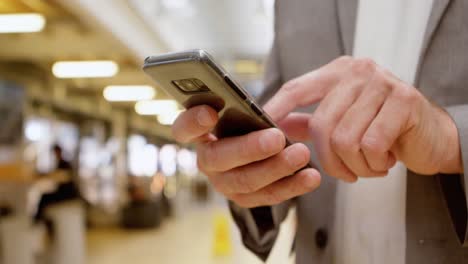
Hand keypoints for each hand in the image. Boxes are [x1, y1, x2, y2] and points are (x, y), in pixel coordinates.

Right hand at [171, 105, 320, 207]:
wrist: (267, 148)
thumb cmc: (252, 122)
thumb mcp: (250, 107)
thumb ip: (250, 105)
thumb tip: (270, 115)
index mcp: (201, 132)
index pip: (184, 128)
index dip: (192, 122)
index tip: (210, 113)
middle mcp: (208, 159)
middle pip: (219, 158)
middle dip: (249, 148)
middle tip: (276, 138)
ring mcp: (224, 182)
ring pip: (245, 180)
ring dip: (276, 168)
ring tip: (301, 154)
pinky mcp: (245, 198)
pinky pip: (267, 196)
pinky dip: (292, 186)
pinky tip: (311, 176)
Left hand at [265, 56, 461, 181]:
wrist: (431, 137)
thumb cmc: (383, 130)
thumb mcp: (342, 122)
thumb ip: (309, 122)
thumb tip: (276, 126)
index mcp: (337, 72)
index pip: (296, 89)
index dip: (276, 110)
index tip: (262, 130)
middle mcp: (357, 71)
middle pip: (321, 124)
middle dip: (329, 160)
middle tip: (345, 173)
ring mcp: (382, 82)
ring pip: (344, 139)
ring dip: (355, 165)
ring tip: (369, 165)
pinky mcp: (404, 100)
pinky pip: (371, 145)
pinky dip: (374, 165)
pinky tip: (385, 161)